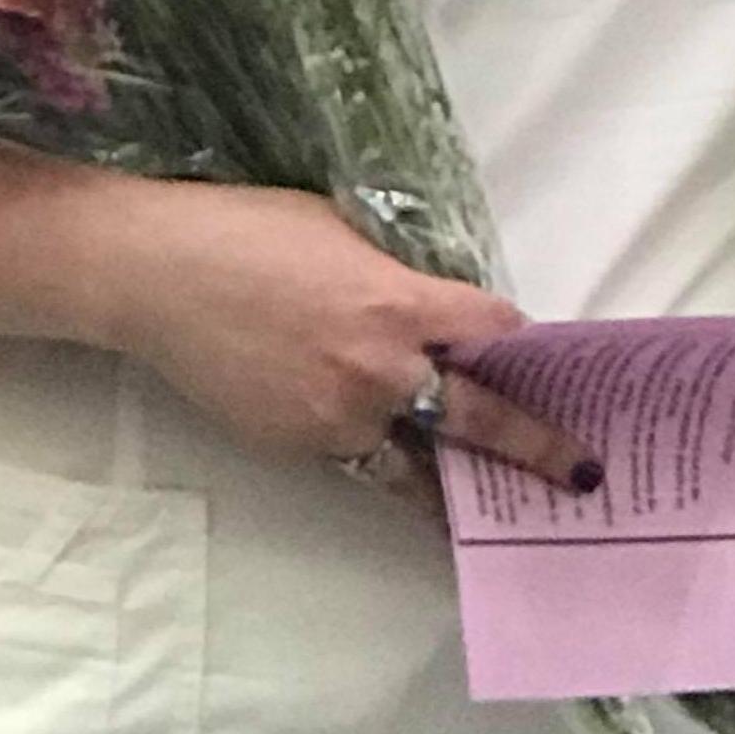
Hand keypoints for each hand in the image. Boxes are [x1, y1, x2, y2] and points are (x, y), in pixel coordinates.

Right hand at [100, 179, 600, 495]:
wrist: (156, 277)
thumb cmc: (250, 231)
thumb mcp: (345, 232)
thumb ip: (399, 278)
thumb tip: (432, 306)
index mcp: (400, 304)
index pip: (494, 331)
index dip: (519, 340)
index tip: (539, 353)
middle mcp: (380, 371)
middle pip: (479, 417)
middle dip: (533, 446)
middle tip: (579, 471)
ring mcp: (337, 418)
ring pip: (418, 459)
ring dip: (457, 477)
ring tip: (498, 502)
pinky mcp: (299, 446)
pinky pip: (362, 463)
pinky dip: (388, 466)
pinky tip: (410, 479)